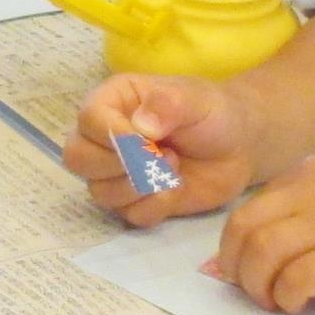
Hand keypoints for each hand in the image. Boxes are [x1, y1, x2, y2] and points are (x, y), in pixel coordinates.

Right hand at [64, 74, 260, 223]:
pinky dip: (154, 207)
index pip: (88, 119)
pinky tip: (175, 189)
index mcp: (113, 102)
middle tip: (157, 157)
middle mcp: (105, 138)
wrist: (238, 147)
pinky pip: (127, 216)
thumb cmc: (211, 113)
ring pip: (100, 192)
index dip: (112, 135)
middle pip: (77, 158)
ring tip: (174, 166)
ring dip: (140, 186)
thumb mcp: (194, 99)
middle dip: (118, 164)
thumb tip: (140, 126)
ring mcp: (116, 173)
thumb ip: (167, 105)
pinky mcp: (135, 202)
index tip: (147, 140)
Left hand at [208, 152, 314, 312]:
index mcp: (309, 174)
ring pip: (263, 254)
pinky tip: (299, 305)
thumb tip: (267, 245)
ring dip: (258, 286)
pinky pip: (296, 279)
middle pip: (244, 230)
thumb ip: (310, 207)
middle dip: (236, 268)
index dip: (234, 246)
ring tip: (275, 301)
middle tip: (251, 291)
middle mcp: (312, 193)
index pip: (248, 209)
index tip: (239, 269)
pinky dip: (287, 297)